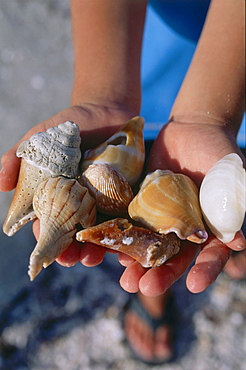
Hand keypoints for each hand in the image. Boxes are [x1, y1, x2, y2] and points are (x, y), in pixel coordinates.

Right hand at [0, 103, 135, 266]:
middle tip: (74, 259)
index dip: (46, 239)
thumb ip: (18, 156)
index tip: (46, 252)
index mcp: (58, 194)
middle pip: (73, 233)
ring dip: (96, 248)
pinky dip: (123, 233)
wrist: (108, 110)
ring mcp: (105, 201)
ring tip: (96, 256)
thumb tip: (0, 184)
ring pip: (99, 232)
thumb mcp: (40, 136)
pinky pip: (125, 219)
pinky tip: (123, 245)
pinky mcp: (127, 196)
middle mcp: (80, 202)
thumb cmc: (70, 124)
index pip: (49, 222)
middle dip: (72, 250)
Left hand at [118, 120, 244, 295]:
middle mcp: (185, 228)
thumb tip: (236, 242)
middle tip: (146, 288)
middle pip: (175, 257)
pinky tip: (110, 248)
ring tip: (125, 280)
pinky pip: (131, 223)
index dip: (205, 271)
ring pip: (150, 247)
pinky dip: (121, 236)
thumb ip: (230, 206)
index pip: (211, 255)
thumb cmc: (218, 151)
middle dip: (162, 274)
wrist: (191, 128)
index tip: (194, 286)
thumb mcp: (230, 177)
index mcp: (210, 227)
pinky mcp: (142, 204)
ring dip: (137, 264)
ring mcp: (162, 218)